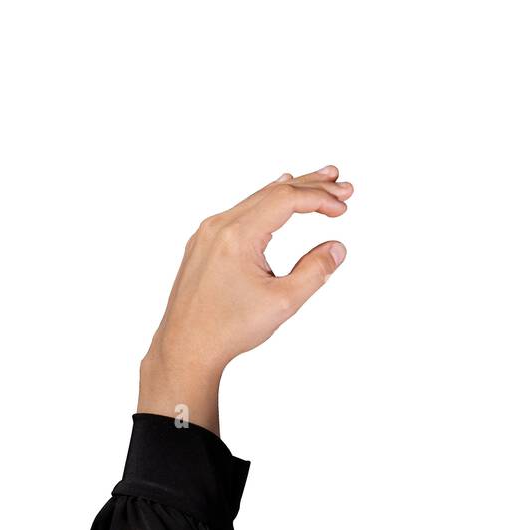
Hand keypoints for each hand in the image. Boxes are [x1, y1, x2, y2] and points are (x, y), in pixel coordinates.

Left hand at [138, 166, 352, 432]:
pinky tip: (277, 195)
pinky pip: (241, 211)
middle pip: (272, 192)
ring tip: (320, 181)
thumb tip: (337, 248)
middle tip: (343, 184)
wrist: (185, 347)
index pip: (286, 199)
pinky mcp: (204, 243)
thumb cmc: (228, 329)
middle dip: (311, 186)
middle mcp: (219, 226)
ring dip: (291, 190)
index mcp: (237, 236)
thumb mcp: (283, 302)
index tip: (344, 206)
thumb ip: (315, 271)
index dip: (319, 198)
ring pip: (256, 199)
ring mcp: (208, 233)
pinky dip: (267, 202)